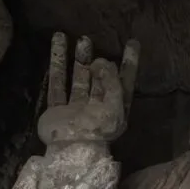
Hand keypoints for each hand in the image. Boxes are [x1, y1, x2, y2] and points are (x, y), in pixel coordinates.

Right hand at [37, 32, 138, 147]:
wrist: (72, 150)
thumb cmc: (98, 129)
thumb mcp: (115, 106)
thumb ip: (113, 81)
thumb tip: (103, 61)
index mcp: (115, 109)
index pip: (125, 81)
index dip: (129, 62)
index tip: (132, 43)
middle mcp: (97, 107)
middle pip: (99, 78)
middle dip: (97, 60)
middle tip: (90, 40)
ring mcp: (76, 108)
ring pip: (78, 77)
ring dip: (78, 58)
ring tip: (78, 38)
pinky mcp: (57, 110)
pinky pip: (57, 83)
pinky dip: (57, 64)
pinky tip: (57, 46)